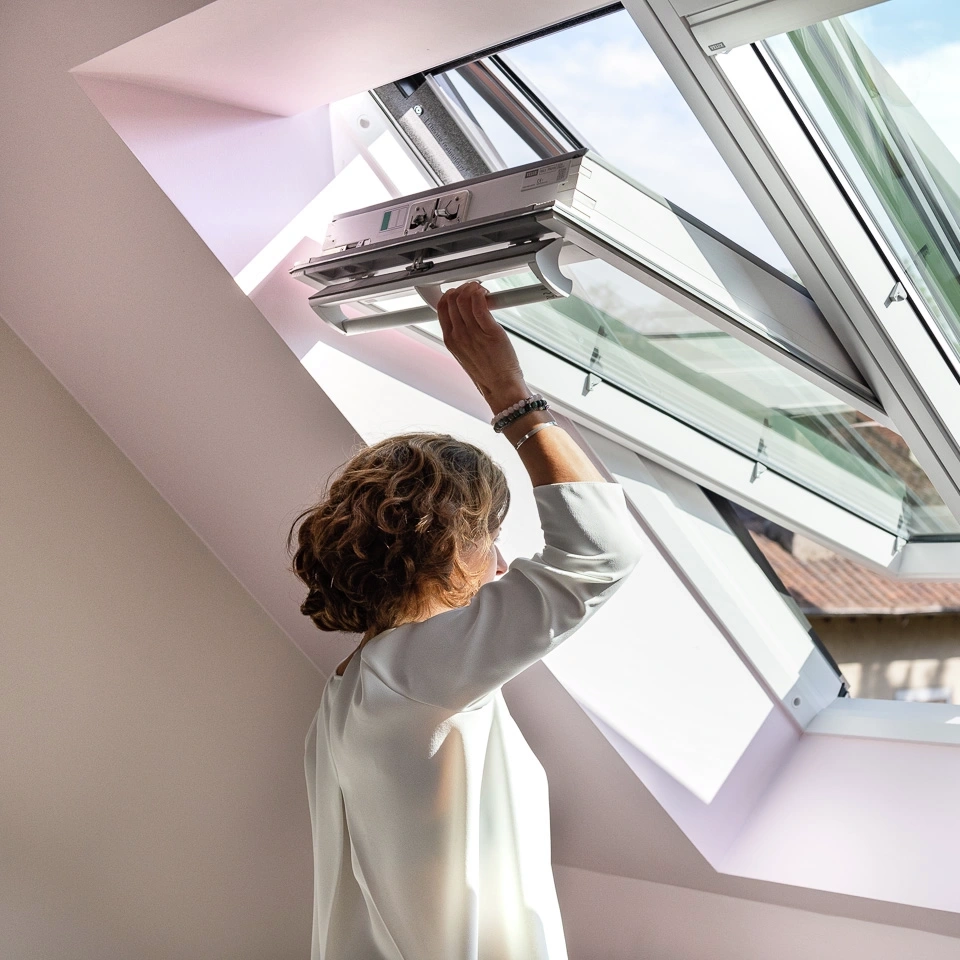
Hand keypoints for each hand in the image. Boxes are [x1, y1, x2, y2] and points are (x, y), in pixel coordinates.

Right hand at [437, 282, 527, 410]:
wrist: (500, 387)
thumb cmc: (488, 372)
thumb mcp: (466, 352)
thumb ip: (462, 333)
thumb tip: (466, 314)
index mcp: (450, 340)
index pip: (441, 306)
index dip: (451, 293)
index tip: (461, 292)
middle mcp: (458, 335)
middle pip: (452, 298)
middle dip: (463, 288)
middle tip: (475, 290)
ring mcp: (473, 333)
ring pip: (465, 298)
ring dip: (473, 288)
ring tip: (483, 291)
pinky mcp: (491, 331)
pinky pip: (480, 304)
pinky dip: (481, 293)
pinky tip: (487, 294)